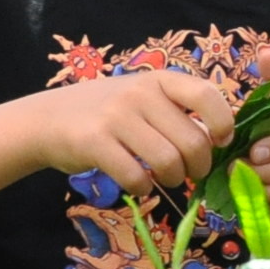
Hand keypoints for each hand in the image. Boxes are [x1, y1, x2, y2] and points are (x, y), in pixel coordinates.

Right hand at [26, 69, 237, 195]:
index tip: (220, 142)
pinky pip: (136, 177)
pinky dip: (143, 188)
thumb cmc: (107, 112)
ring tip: (166, 179)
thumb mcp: (143, 98)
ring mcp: (116, 117)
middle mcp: (140, 93)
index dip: (223, 123)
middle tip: (190, 173)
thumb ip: (177, 112)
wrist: (46, 119)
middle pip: (193, 140)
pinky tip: (139, 185)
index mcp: (159, 79)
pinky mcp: (95, 143)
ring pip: (168, 162)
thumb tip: (218, 141)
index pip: (206, 95)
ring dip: (174, 179)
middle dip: (199, 166)